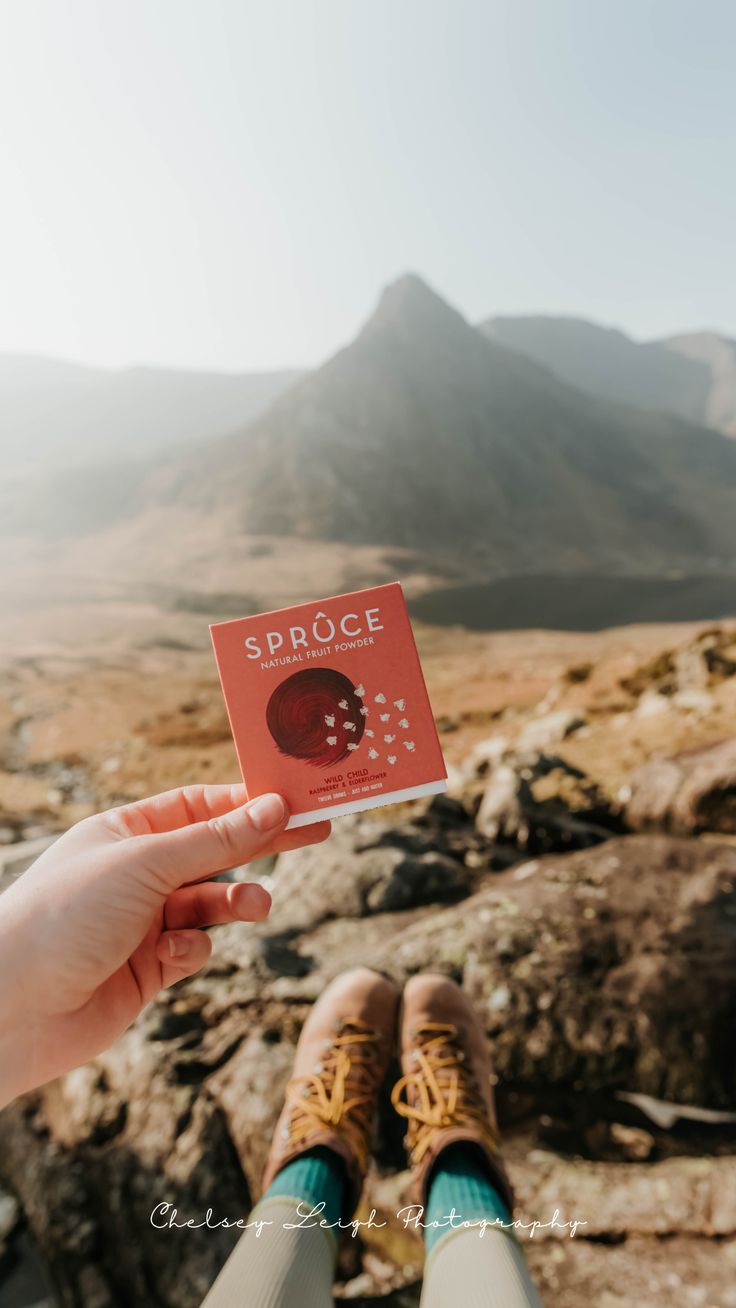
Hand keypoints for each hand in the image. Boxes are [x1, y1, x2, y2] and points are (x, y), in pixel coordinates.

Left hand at [0, 785, 328, 1104]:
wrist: (15, 1006)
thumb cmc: (66, 914)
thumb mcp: (147, 863)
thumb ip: (216, 840)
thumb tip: (273, 808)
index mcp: (126, 831)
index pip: (199, 806)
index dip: (246, 802)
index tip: (295, 799)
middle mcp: (136, 873)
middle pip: (214, 851)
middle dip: (259, 846)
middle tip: (316, 832)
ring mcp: (143, 921)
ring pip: (212, 904)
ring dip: (236, 903)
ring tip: (257, 907)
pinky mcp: (148, 969)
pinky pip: (194, 949)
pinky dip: (194, 949)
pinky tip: (173, 955)